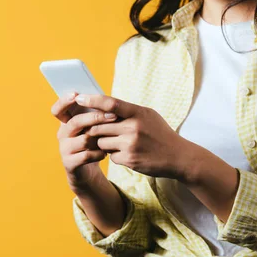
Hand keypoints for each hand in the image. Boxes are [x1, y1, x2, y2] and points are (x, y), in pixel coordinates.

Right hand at [51, 92, 119, 188]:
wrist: (87, 170)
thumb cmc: (93, 143)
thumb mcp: (92, 128)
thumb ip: (94, 115)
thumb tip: (106, 99)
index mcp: (66, 123)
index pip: (58, 110)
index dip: (64, 101)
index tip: (75, 94)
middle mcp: (62, 135)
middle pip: (75, 122)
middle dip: (95, 118)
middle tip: (113, 116)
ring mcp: (64, 149)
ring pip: (84, 139)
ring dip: (100, 139)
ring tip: (110, 140)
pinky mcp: (70, 163)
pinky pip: (87, 155)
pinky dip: (99, 153)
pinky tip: (105, 153)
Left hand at [75, 93, 190, 179]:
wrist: (178, 156)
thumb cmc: (160, 134)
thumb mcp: (148, 116)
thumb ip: (128, 111)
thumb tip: (103, 106)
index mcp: (138, 113)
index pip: (110, 103)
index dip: (92, 100)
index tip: (79, 97)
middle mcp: (134, 127)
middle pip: (99, 125)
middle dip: (95, 129)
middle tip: (97, 130)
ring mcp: (131, 144)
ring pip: (101, 142)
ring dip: (104, 143)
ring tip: (117, 143)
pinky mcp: (129, 159)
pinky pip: (110, 156)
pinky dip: (115, 155)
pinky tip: (127, 154)